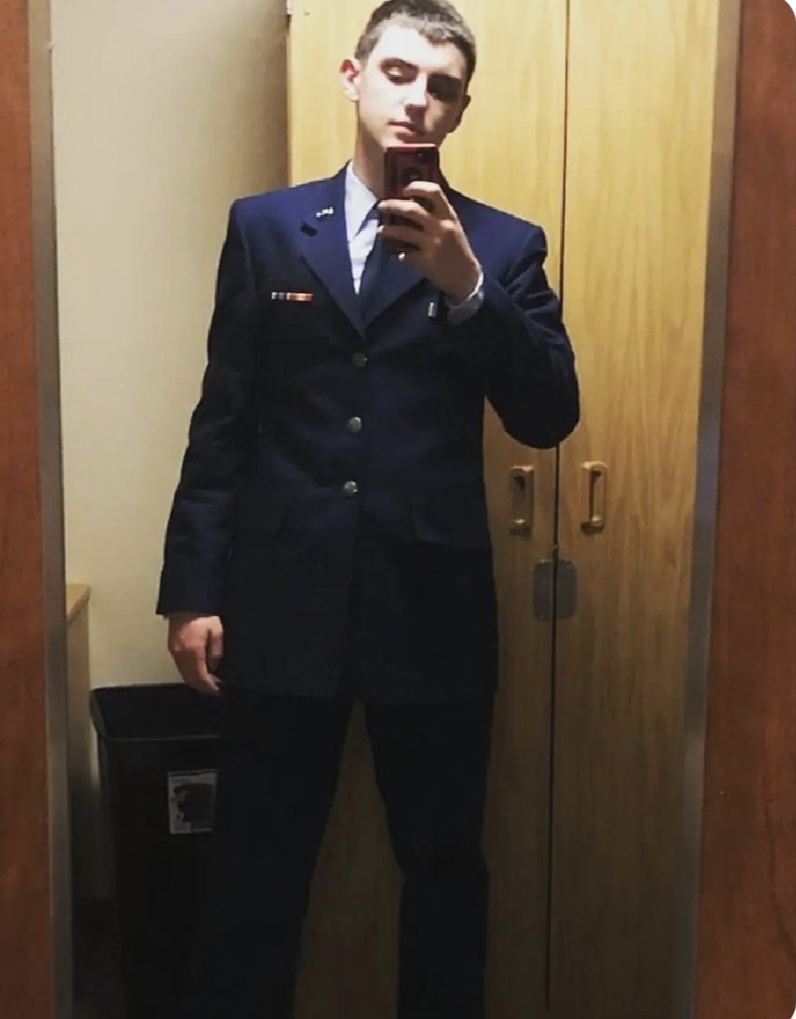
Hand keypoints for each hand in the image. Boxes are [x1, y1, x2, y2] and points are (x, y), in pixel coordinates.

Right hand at [167, 613, 223, 695]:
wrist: (186, 600)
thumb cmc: (203, 613)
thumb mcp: (217, 631)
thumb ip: (216, 652)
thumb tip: (213, 668)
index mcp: (192, 652)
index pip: (200, 678)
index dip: (210, 688)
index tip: (218, 691)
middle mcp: (180, 654)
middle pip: (190, 680)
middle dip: (202, 687)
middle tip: (215, 689)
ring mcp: (174, 651)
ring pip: (184, 674)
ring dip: (195, 681)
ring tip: (209, 680)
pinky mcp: (172, 646)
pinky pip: (180, 666)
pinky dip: (189, 672)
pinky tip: (198, 669)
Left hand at [377, 181, 481, 302]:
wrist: (466, 277)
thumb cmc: (457, 249)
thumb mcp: (452, 227)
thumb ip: (437, 215)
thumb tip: (411, 204)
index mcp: (449, 215)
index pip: (434, 192)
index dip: (417, 187)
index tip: (403, 189)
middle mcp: (441, 227)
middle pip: (413, 210)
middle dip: (393, 205)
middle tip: (381, 206)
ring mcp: (433, 244)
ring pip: (404, 232)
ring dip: (389, 230)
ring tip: (381, 230)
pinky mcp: (426, 261)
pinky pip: (406, 255)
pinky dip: (400, 255)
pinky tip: (398, 255)